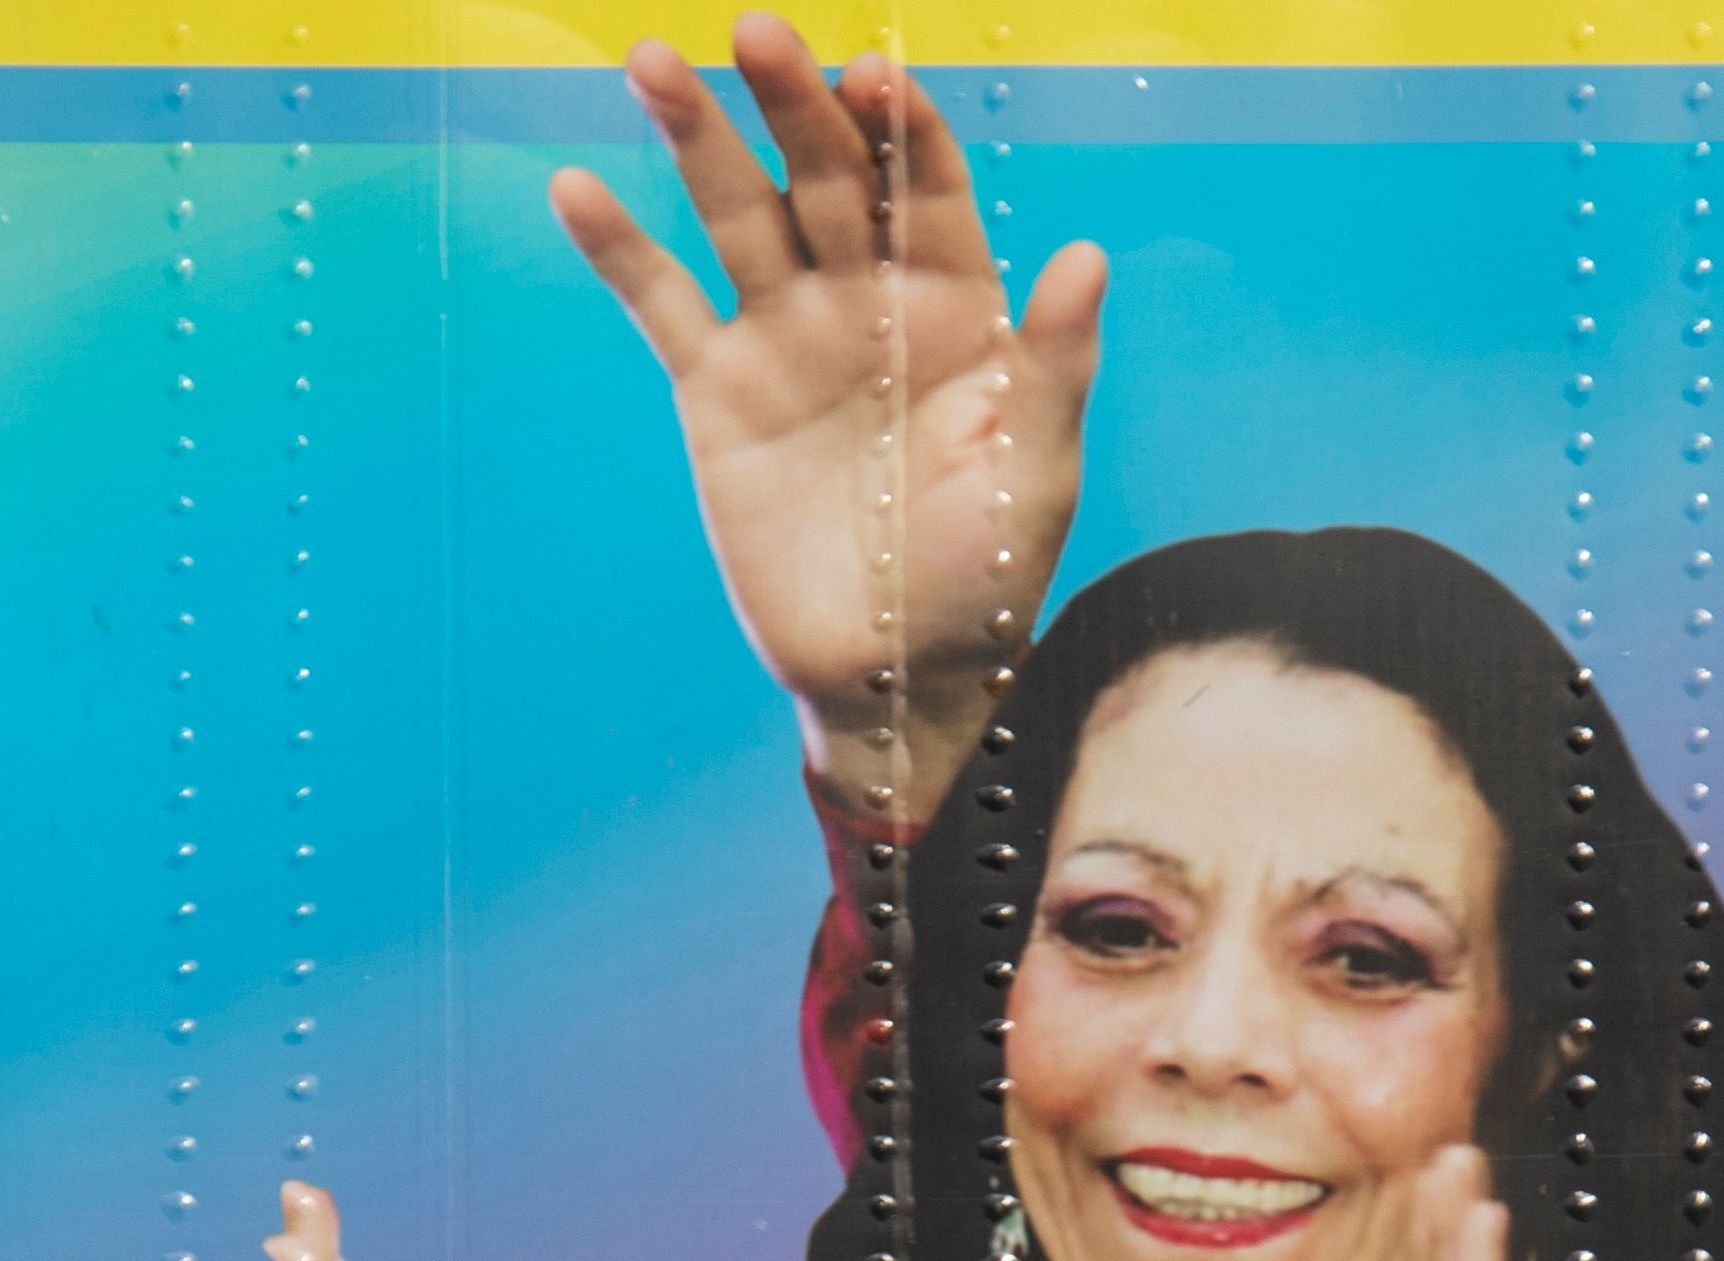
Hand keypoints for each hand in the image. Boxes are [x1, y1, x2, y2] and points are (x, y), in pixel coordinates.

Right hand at [550, 15, 1101, 831]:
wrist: (894, 673)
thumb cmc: (985, 578)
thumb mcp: (1034, 475)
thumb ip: (1053, 364)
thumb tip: (1087, 255)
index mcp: (955, 313)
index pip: (924, 192)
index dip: (900, 130)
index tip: (873, 78)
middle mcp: (865, 306)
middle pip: (823, 178)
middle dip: (792, 105)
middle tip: (758, 31)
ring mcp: (785, 339)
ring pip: (735, 215)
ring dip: (695, 137)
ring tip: (653, 62)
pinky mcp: (716, 388)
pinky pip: (662, 303)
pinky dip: (619, 251)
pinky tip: (577, 191)